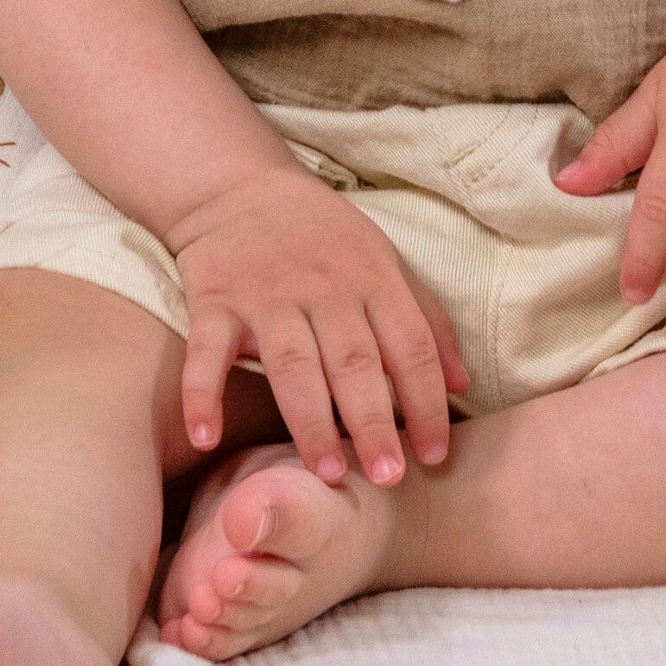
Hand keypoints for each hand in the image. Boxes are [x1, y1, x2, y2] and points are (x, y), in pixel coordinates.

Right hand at [166, 164, 468, 486]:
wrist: (239, 187)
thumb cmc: (324, 236)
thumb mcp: (385, 261)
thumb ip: (425, 320)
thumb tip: (462, 383)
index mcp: (374, 278)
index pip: (411, 345)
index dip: (427, 402)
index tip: (434, 457)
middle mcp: (325, 287)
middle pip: (355, 361)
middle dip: (374, 422)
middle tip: (388, 478)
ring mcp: (267, 295)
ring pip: (292, 364)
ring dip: (310, 421)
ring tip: (328, 473)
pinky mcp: (215, 301)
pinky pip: (206, 353)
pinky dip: (203, 394)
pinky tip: (205, 439)